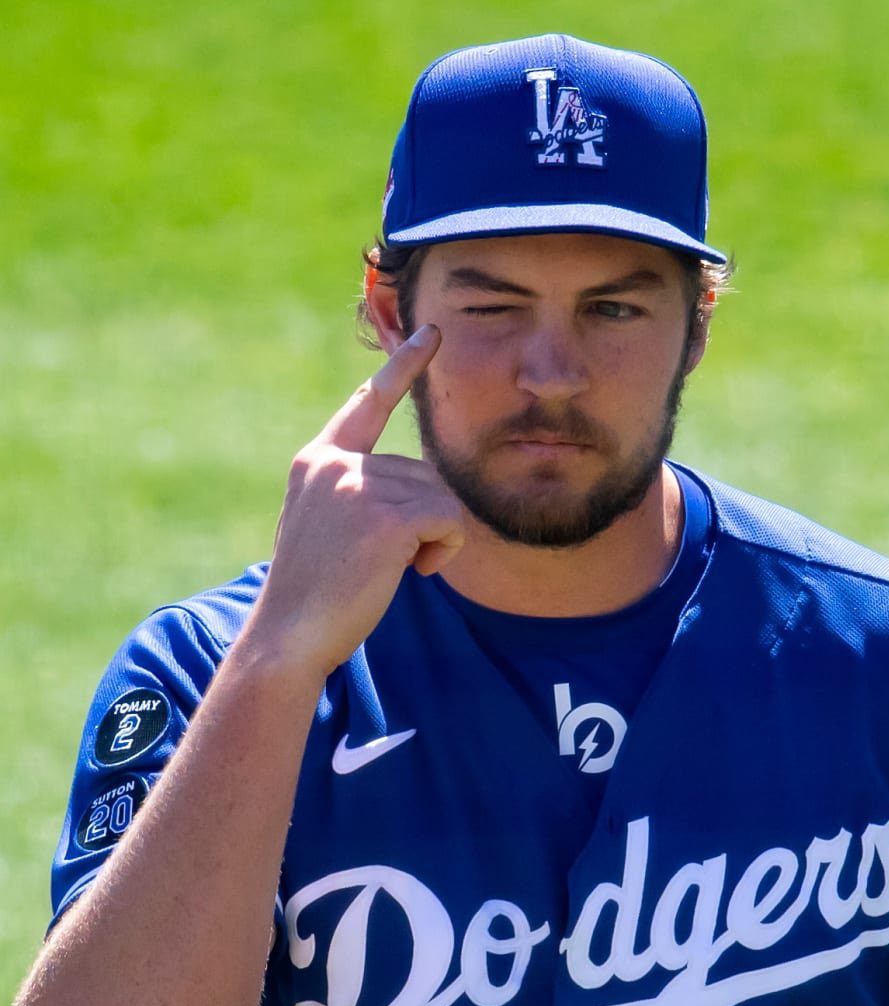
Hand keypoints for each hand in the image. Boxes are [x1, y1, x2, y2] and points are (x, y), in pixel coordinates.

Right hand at [251, 324, 464, 676]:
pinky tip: (413, 571)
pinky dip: (446, 550)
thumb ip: (360, 492)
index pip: (368, 404)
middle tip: (384, 559)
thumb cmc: (316, 592)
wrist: (288, 637)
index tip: (430, 333)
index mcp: (318, 460)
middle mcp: (335, 464)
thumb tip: (423, 488)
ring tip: (389, 568)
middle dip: (423, 519)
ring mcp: (356, 487)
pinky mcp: (383, 517)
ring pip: (440, 497)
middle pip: (423, 472)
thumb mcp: (328, 524)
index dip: (402, 368)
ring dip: (434, 538)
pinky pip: (449, 520)